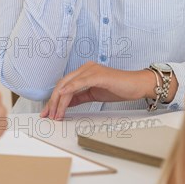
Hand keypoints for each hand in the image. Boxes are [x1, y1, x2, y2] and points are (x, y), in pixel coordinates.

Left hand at [40, 61, 155, 119]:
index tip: (48, 112)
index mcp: (84, 72)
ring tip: (56, 114)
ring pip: (69, 84)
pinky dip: (70, 88)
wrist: (136, 85)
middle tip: (48, 115)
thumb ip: (80, 96)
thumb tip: (65, 103)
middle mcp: (86, 68)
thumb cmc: (119, 88)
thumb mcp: (94, 94)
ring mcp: (91, 70)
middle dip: (53, 101)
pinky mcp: (98, 75)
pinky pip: (81, 81)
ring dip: (60, 100)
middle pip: (62, 84)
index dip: (54, 99)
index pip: (64, 85)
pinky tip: (63, 95)